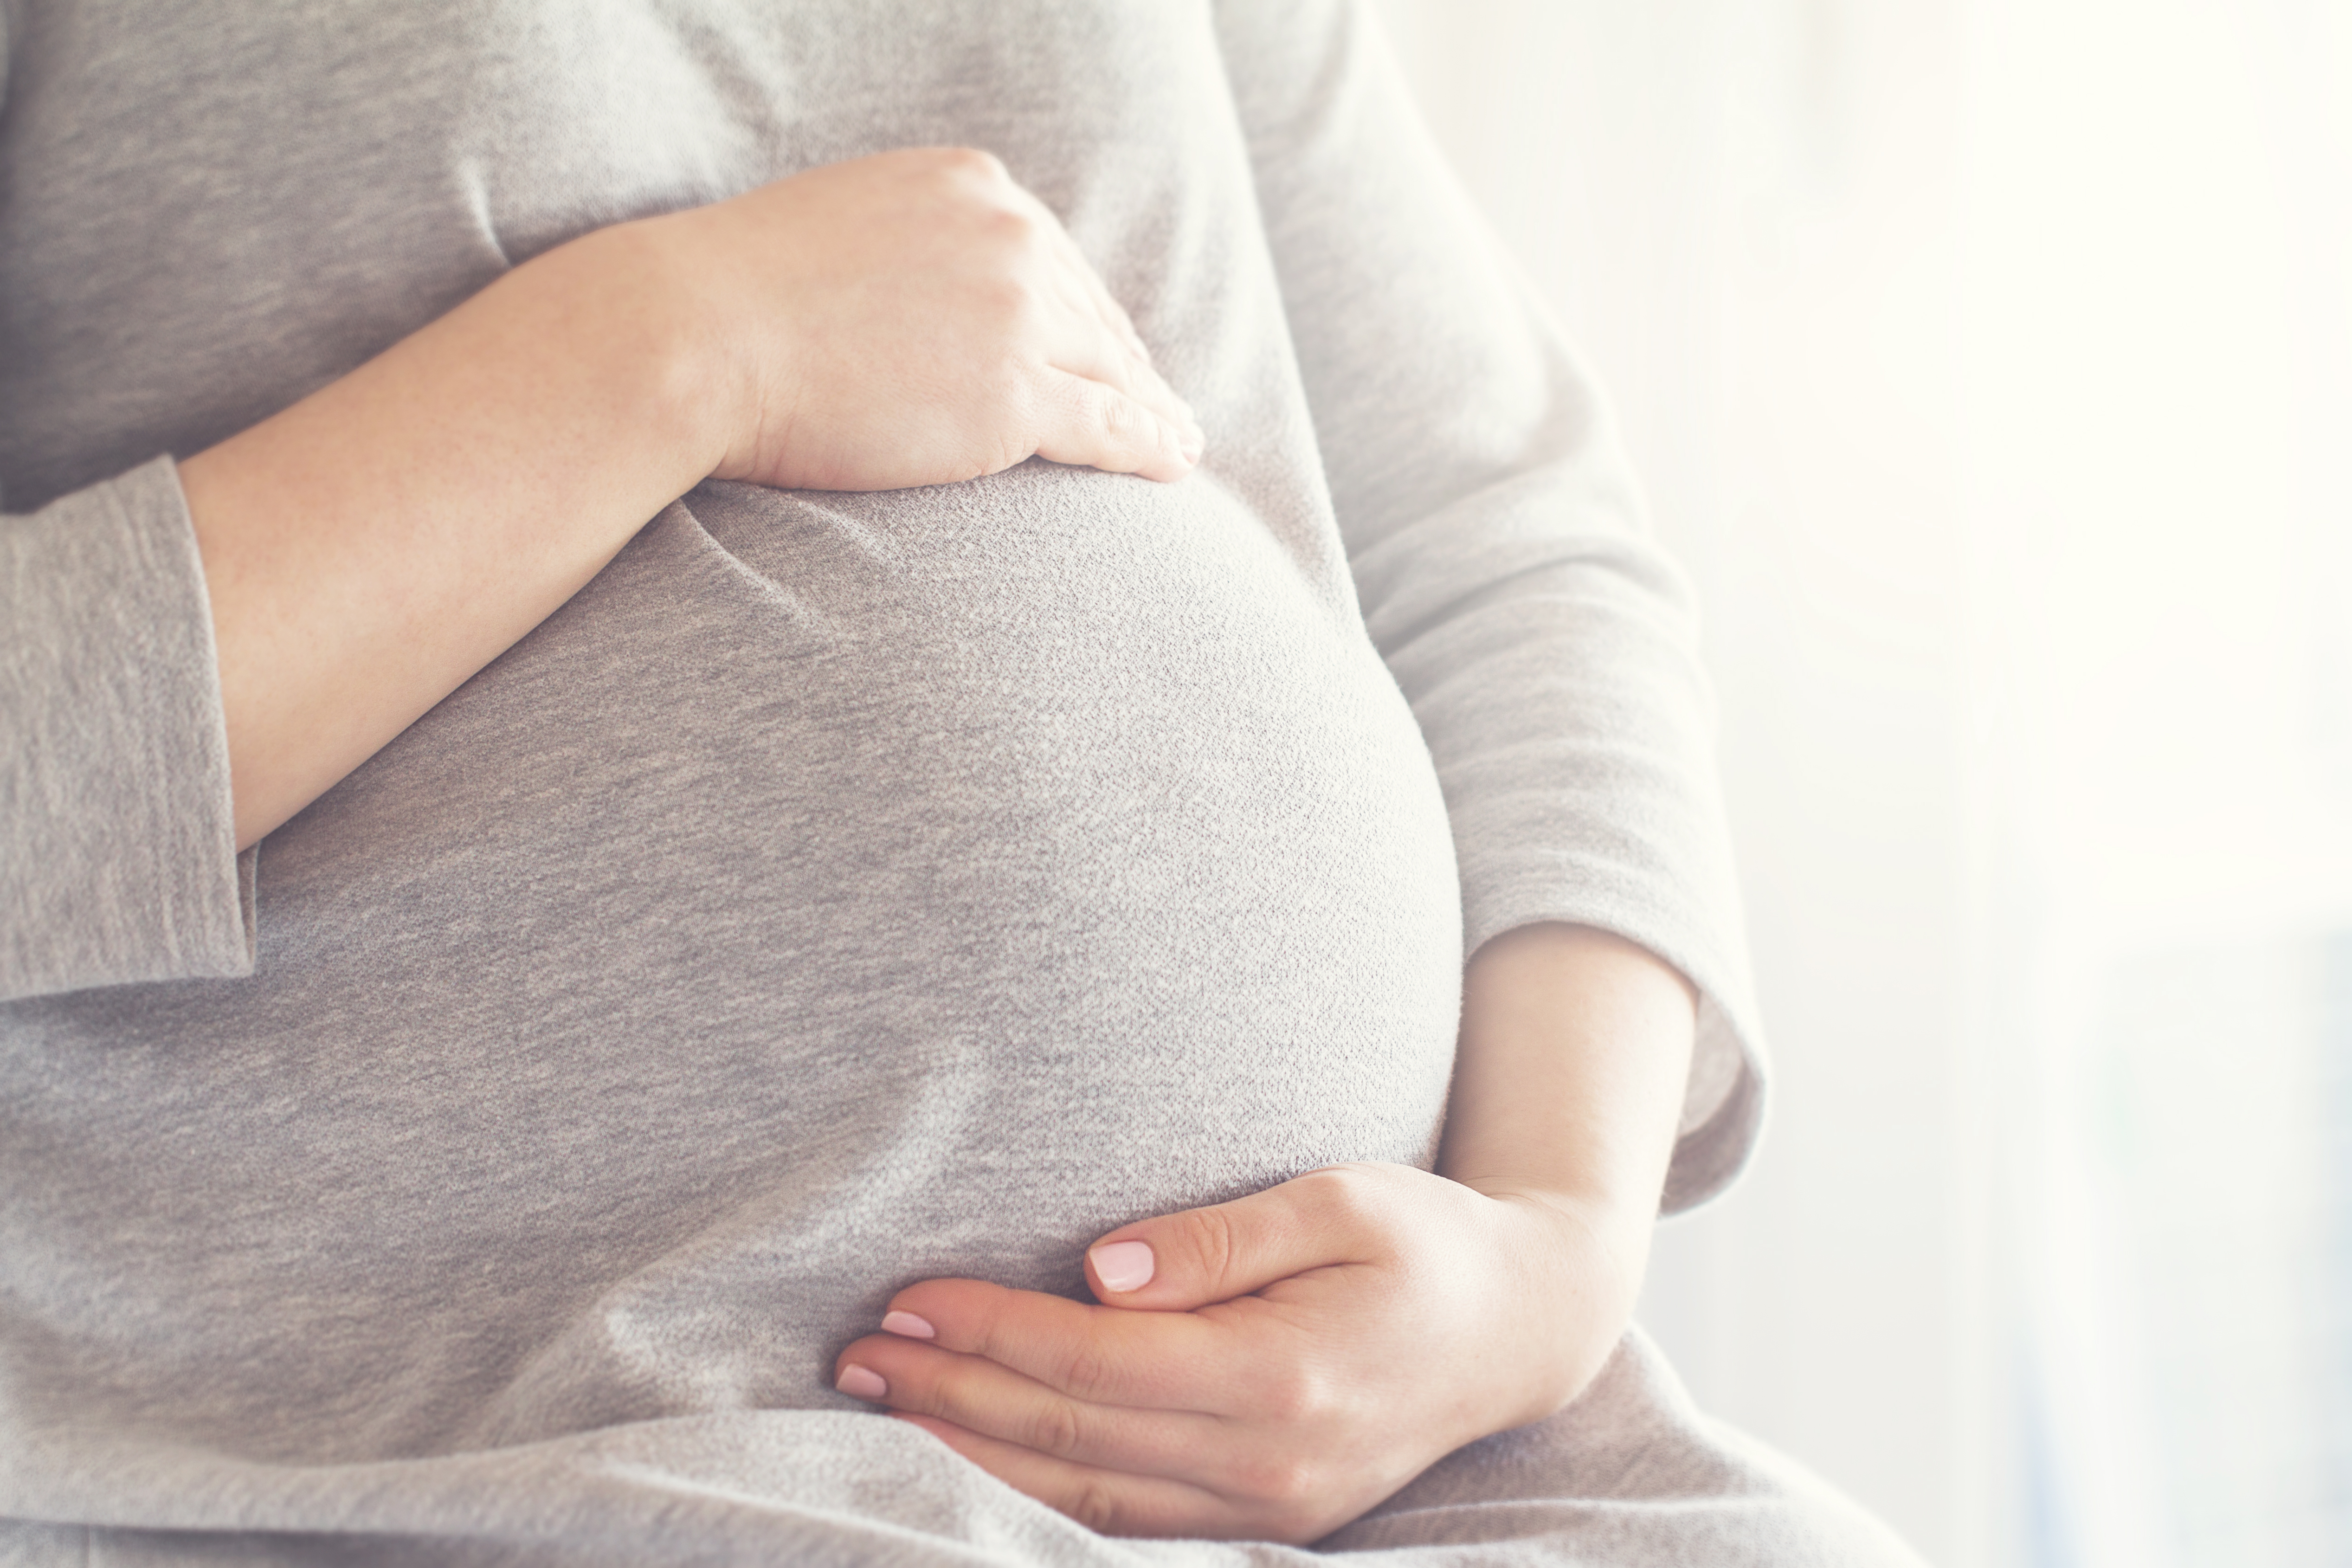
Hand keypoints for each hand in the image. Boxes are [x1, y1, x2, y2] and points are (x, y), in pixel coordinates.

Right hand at [647, 146, 1202, 490]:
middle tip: (1160, 403)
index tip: (1110, 350)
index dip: (1086, 314)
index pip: (1053, 259)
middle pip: (1092, 315)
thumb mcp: (847, 230)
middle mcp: (1012, 237)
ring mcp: (1019, 316)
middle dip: (1128, 363)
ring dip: (1154, 410)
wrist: (697, 334)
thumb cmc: (740, 296)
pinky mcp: (1014, 396)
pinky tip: (1175, 462)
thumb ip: (913, 249)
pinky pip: (1108, 425)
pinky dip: (1152, 447)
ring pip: (1113, 371)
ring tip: (1180, 442)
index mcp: (974, 187)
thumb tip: (935, 296)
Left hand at [830, 1162, 1644, 1542]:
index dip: (990, 1332)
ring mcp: (1268, 1508)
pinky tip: (974, 1459)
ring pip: (1084, 1502)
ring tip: (883, 1406)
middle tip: (854, 1356)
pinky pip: (1125, 1524)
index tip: (905, 1298)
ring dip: (973, 1455)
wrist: (1519, 1327)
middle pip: (1072, 1439)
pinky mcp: (1265, 1521)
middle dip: (952, 1397)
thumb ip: (1221, 1237)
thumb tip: (1100, 1267)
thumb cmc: (1424, 1241)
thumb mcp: (1339, 1199)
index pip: (1097, 1362)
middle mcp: (1269, 1464)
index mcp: (1282, 1377)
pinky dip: (1035, 1497)